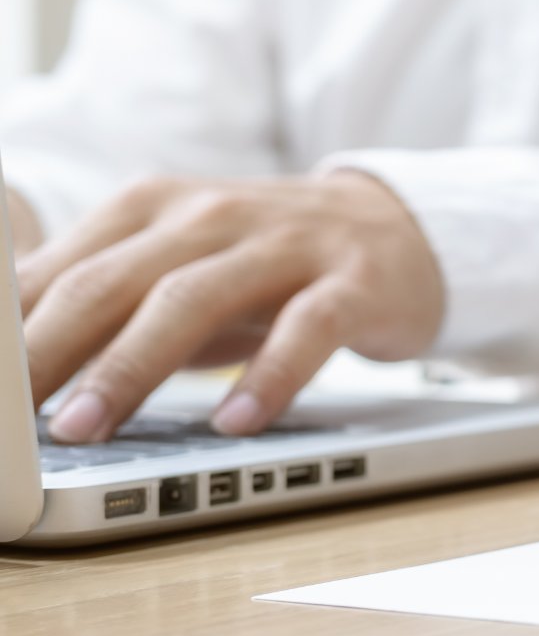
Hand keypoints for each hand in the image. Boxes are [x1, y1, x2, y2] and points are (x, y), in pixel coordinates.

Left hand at [22, 173, 443, 441]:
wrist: (402, 229)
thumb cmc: (270, 265)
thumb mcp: (181, 273)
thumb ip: (107, 309)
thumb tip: (15, 370)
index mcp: (155, 207)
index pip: (61, 269)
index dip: (11, 328)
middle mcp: (214, 214)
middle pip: (113, 282)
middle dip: (49, 352)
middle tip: (11, 419)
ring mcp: (286, 244)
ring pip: (193, 298)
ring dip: (130, 366)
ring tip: (88, 429)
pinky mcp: (355, 281)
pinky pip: (306, 328)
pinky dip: (268, 376)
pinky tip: (235, 420)